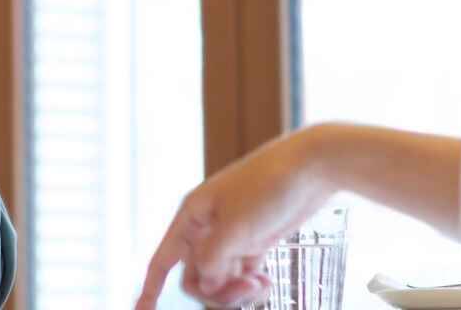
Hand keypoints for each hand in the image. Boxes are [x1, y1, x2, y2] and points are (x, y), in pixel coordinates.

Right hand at [135, 129, 331, 307]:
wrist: (310, 167)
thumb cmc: (268, 186)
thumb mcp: (236, 225)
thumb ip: (213, 259)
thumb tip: (206, 284)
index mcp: (192, 216)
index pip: (163, 259)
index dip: (150, 287)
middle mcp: (207, 228)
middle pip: (197, 277)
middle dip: (216, 292)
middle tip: (245, 290)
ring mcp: (231, 237)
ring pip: (220, 280)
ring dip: (237, 291)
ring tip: (261, 285)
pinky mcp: (254, 242)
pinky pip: (241, 275)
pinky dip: (250, 285)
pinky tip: (267, 281)